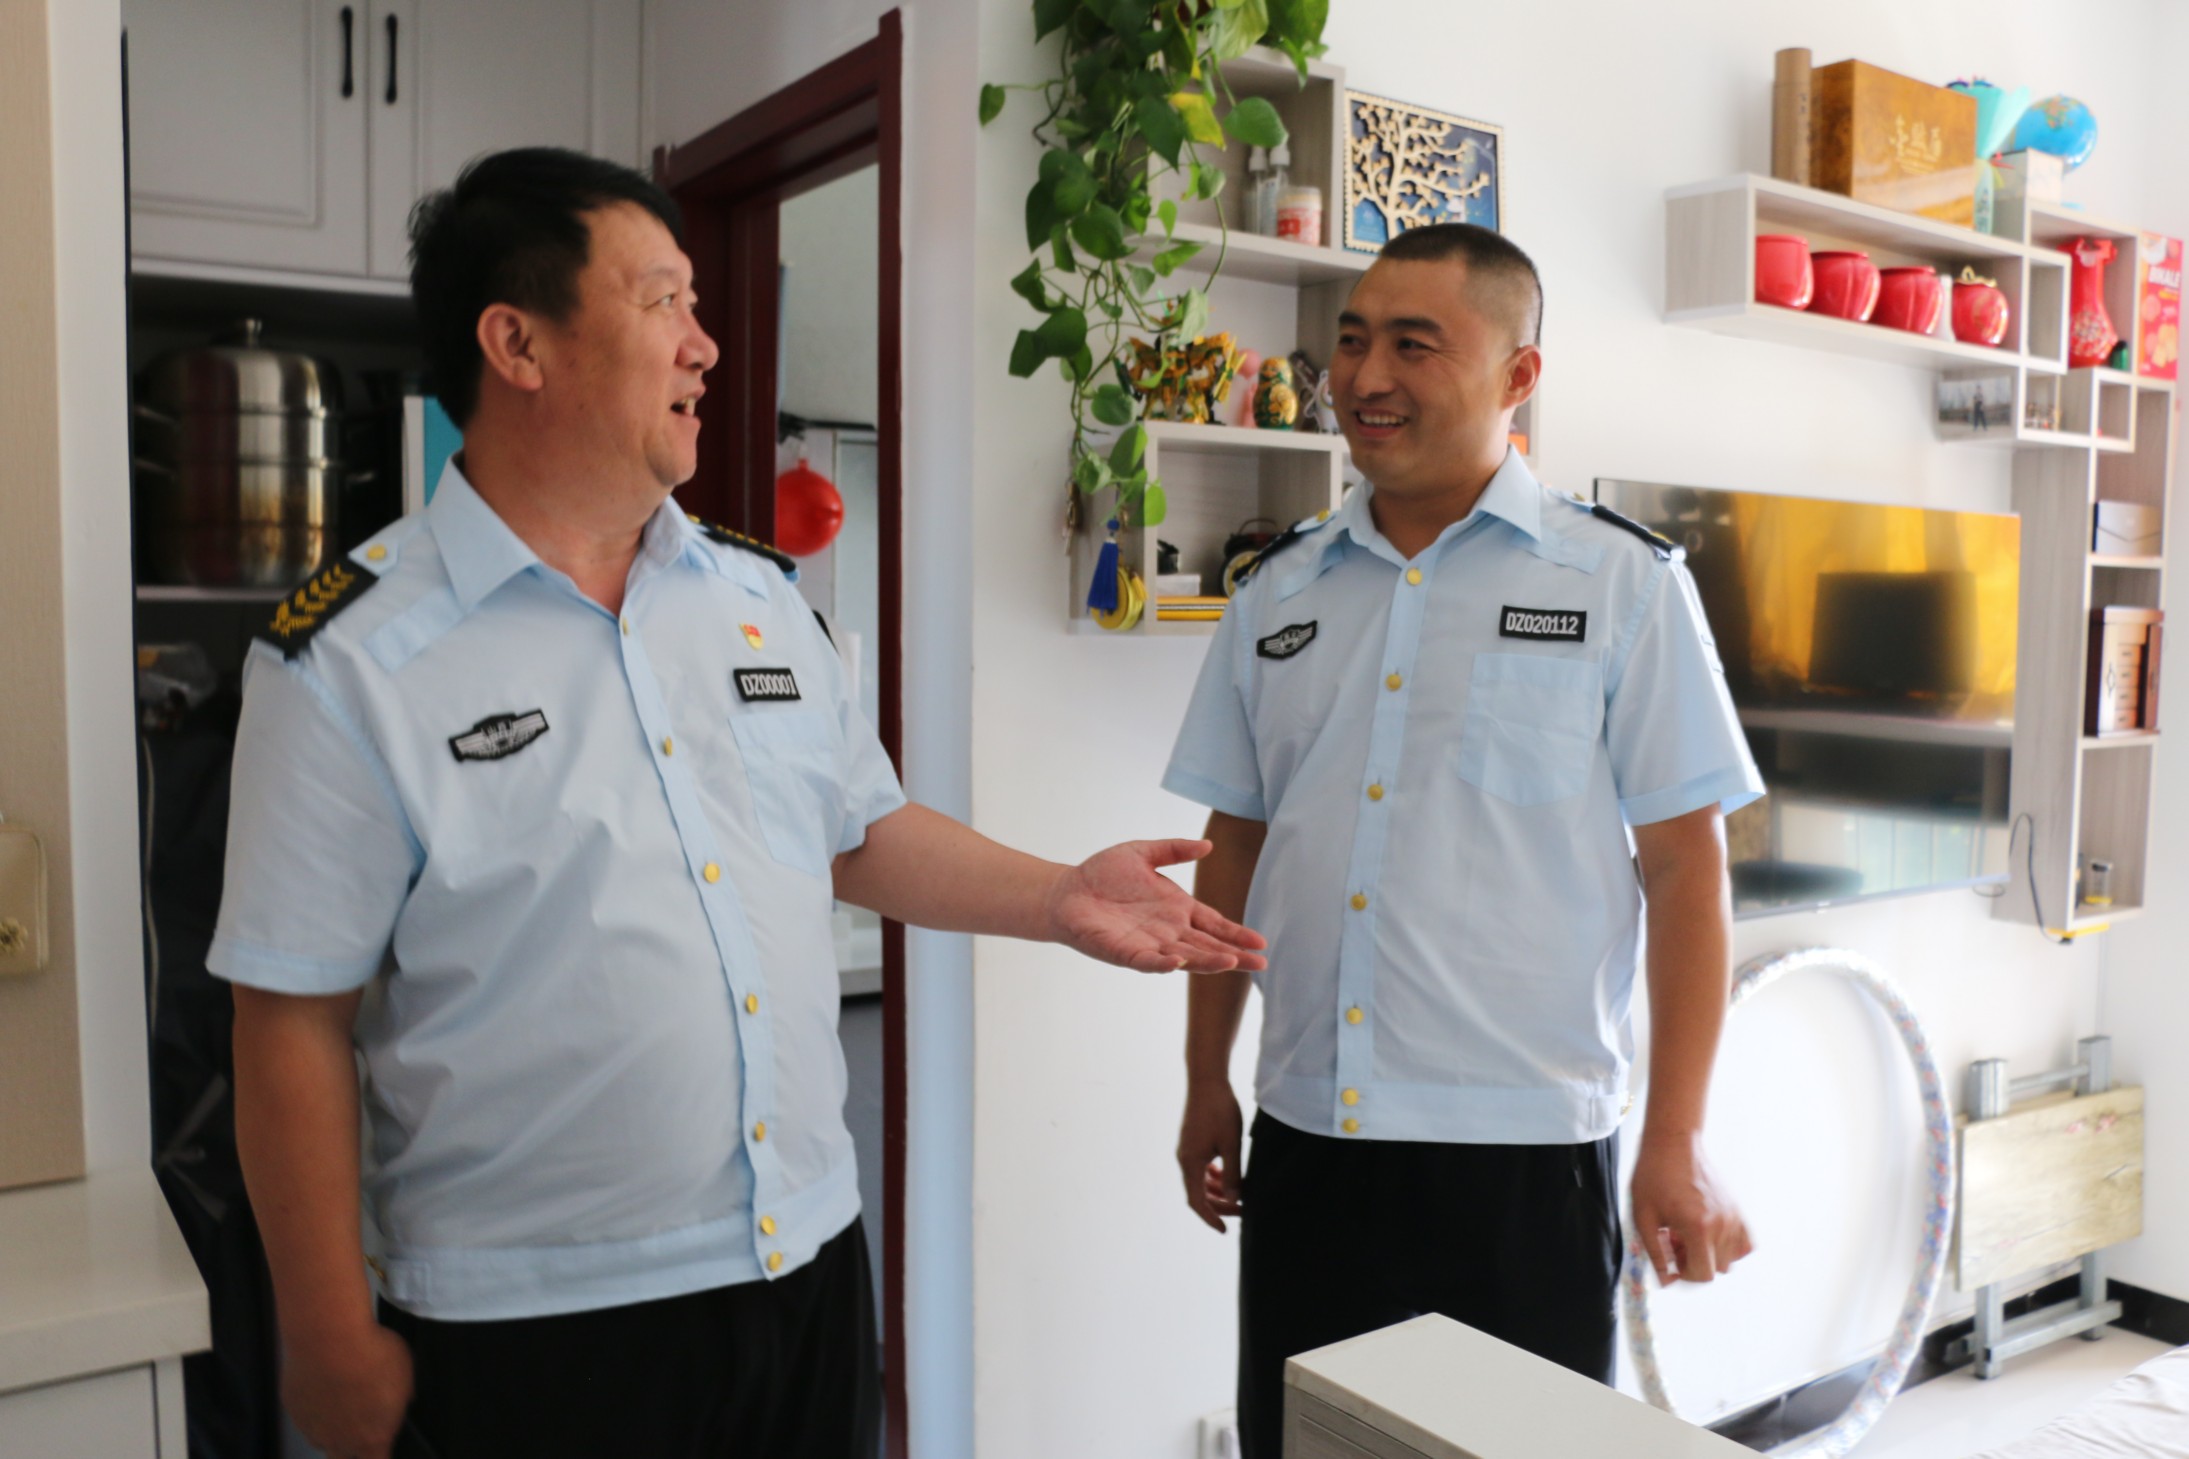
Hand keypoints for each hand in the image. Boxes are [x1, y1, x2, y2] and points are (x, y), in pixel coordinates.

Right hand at [282, 1322, 413, 1458]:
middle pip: (344, 1457)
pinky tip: (321, 1384)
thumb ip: (403, 1396)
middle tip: (360, 1424)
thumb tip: (403, 1400)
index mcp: (373, 1436)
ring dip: (331, 1426)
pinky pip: (305, 1416)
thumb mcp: (404, 1373)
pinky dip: (313, 1405)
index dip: (380, 1453)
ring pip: (322, 1438)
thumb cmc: (373, 1354)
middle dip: (353, 1448)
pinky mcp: (293, 1411)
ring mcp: (312, 1428)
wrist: (329, 1338)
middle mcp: (340, 1440)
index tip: (381, 1442)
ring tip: (340, 1400)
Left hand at [1044, 839, 1268, 973]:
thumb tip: (1208, 845)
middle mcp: (1168, 930)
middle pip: (1207, 946)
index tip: (1261, 943)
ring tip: (1230, 963)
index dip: (1236, 933)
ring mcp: (1148, 944)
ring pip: (1184, 957)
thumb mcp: (1143, 853)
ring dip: (1206, 962)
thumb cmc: (1103, 873)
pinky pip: (1146, 961)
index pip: (1214, 924)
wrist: (1066, 891)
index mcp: (1177, 909)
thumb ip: (1174, 850)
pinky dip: (1161, 963)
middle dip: (1233, 956)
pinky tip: (1177, 962)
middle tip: (1259, 964)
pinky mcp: (1124, 952)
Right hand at [1177, 1078, 1244, 1231]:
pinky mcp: (1191, 1141)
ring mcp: (1186, 1149)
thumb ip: (1232, 1174)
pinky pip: (1199, 1167)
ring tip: (1237, 1193)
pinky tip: (1226, 1175)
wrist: (1206, 1081)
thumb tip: (1235, 1200)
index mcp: (1191, 1162)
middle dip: (1218, 1205)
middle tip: (1242, 1210)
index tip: (1224, 1230)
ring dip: (1216, 1191)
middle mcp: (1184, 1158)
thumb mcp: (1231, 1145)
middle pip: (1198, 1193)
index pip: (1196, 1201)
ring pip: (1198, 1180)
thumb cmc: (1220, 1111)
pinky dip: (1212, 1177)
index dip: (1210, 1217)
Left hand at [1629, 1130, 1752, 1284]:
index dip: (1684, 1274)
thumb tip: (1667, 1281)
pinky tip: (1709, 1234)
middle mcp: (1722, 1224)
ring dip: (1711, 1255)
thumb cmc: (1652, 1177)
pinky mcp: (1737, 1209)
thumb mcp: (1643, 1217)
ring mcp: (1733, 1216)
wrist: (1672, 1144)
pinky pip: (1745, 1242)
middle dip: (1694, 1264)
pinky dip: (1730, 1246)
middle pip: (1717, 1269)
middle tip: (1675, 1243)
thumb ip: (1656, 1253)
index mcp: (1698, 1227)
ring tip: (1689, 1236)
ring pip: (1732, 1259)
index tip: (1671, 1260)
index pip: (1703, 1274)